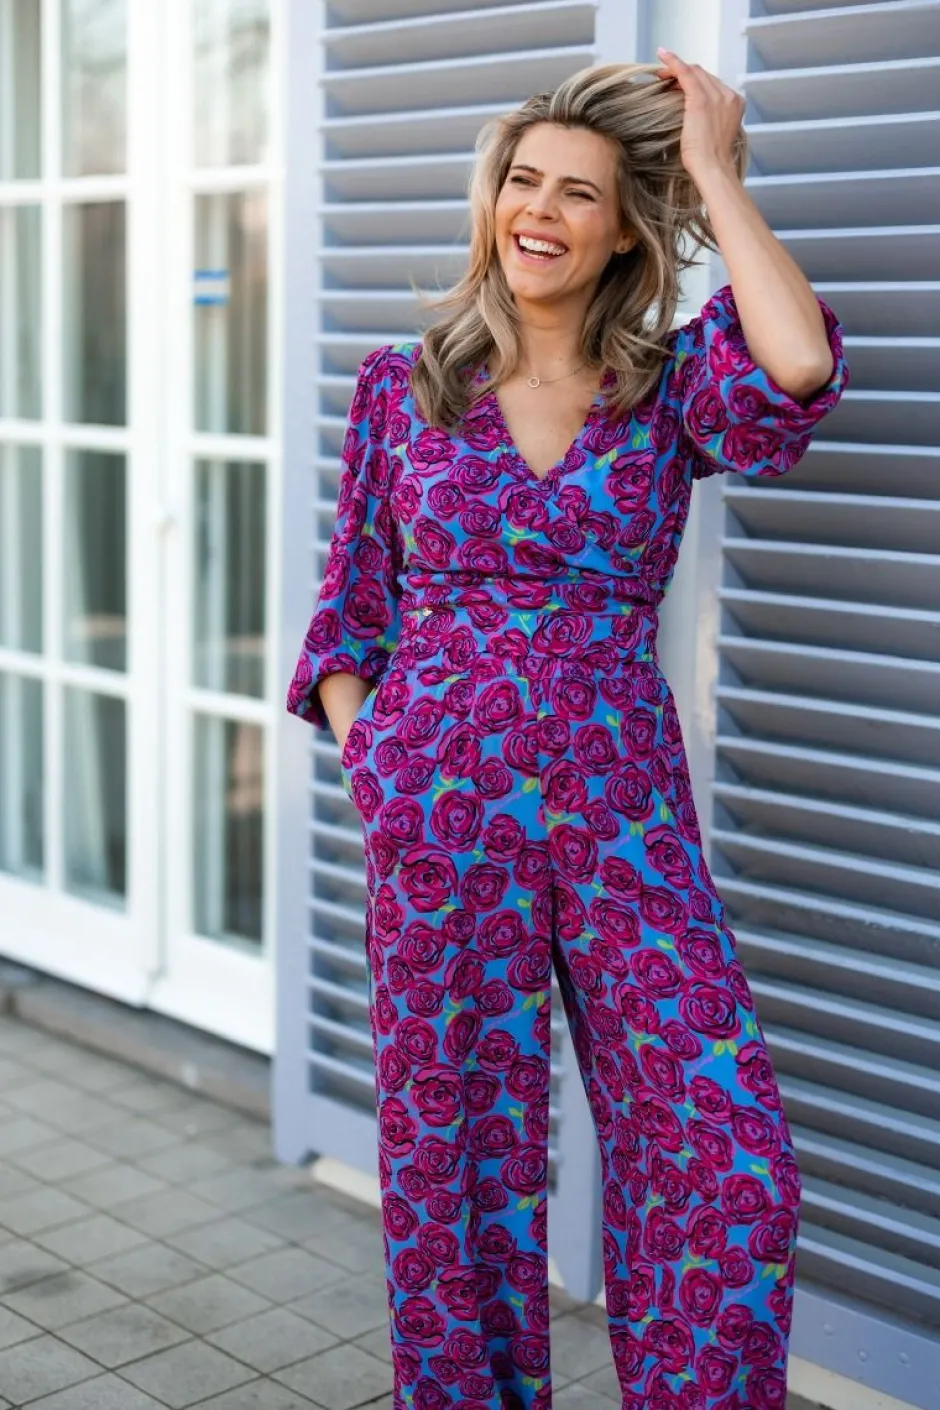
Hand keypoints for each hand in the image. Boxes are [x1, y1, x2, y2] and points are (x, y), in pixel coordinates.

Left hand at [654, 47, 744, 183]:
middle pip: (704, 75)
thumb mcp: (714, 136)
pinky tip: (662, 55)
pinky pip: (685, 72)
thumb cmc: (711, 162)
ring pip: (695, 72)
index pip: (713, 83)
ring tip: (661, 73)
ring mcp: (717, 96)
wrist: (713, 169)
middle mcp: (729, 95)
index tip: (679, 83)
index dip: (695, 80)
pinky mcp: (701, 99)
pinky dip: (673, 62)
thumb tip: (696, 120)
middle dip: (684, 73)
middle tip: (665, 76)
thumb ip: (710, 121)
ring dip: (677, 69)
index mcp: (735, 103)